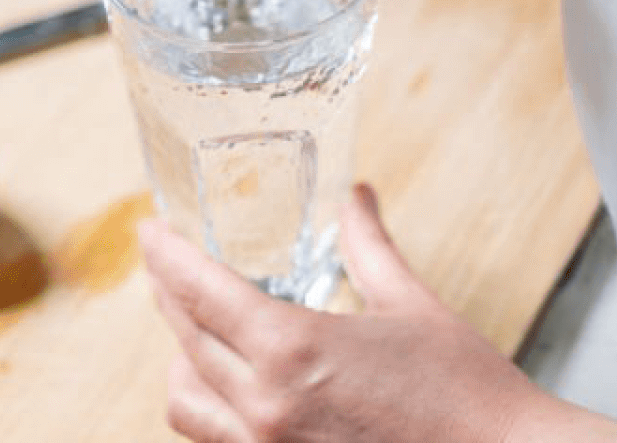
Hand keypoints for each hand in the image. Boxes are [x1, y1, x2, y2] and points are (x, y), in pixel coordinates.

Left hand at [138, 183, 616, 442]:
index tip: (149, 230)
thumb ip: (368, 246)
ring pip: (185, 402)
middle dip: (169, 295)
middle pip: (183, 341)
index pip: (198, 292)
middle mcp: (266, 409)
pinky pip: (217, 441)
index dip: (165, 255)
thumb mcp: (411, 306)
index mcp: (293, 352)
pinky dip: (211, 408)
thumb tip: (355, 197)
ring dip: (183, 360)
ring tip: (196, 331)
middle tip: (166, 264)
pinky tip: (233, 386)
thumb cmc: (467, 396)